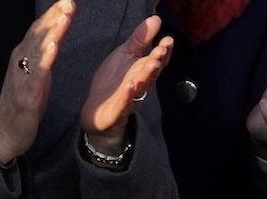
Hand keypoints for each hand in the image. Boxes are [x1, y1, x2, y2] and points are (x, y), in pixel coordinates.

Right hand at [0, 0, 73, 166]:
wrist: (7, 131)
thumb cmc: (24, 102)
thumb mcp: (37, 74)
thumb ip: (43, 56)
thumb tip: (52, 36)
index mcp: (25, 57)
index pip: (40, 32)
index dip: (53, 16)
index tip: (67, 2)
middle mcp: (21, 62)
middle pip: (38, 35)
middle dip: (53, 17)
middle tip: (68, 2)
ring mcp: (23, 78)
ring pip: (37, 50)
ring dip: (51, 32)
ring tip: (64, 17)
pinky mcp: (27, 95)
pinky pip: (36, 74)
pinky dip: (45, 59)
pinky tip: (54, 47)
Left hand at [80, 14, 173, 154]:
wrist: (98, 110)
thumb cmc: (114, 81)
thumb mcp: (125, 54)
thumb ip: (140, 38)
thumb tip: (156, 19)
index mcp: (143, 70)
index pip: (157, 59)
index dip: (164, 51)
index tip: (168, 40)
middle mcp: (141, 83)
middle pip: (152, 72)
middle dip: (158, 61)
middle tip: (162, 50)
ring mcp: (131, 97)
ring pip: (141, 86)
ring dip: (148, 75)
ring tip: (152, 63)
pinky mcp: (118, 109)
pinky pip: (124, 102)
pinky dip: (128, 95)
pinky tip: (131, 85)